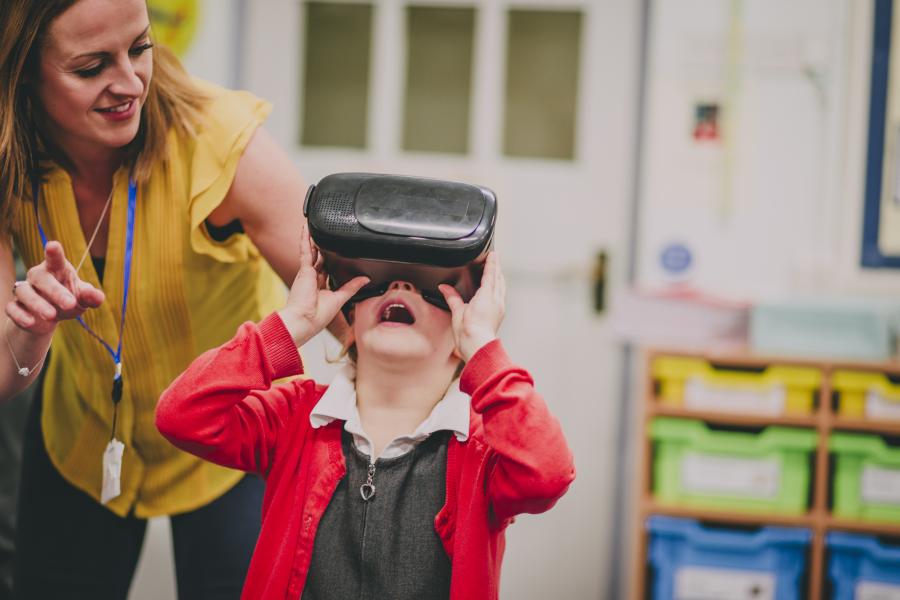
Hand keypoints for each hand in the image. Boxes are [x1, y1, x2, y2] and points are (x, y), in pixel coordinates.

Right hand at [5, 241, 104, 335]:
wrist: (49, 319)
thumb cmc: (68, 301)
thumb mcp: (83, 299)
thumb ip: (91, 297)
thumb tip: (98, 296)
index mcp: (56, 269)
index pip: (54, 258)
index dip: (53, 252)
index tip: (53, 245)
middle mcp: (38, 277)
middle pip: (41, 278)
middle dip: (55, 291)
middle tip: (70, 304)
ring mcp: (25, 291)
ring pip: (24, 292)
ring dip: (38, 304)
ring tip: (52, 316)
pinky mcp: (15, 306)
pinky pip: (12, 308)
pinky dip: (21, 315)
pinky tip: (31, 322)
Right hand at [278, 223, 368, 346]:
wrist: (304, 320)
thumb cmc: (317, 316)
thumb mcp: (340, 299)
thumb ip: (352, 287)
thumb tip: (365, 280)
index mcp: (320, 287)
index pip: (326, 270)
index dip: (331, 261)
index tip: (336, 253)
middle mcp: (312, 279)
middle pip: (318, 258)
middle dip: (321, 247)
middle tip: (325, 234)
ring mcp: (307, 274)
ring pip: (311, 252)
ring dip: (312, 239)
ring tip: (314, 225)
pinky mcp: (304, 271)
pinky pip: (305, 251)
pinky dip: (304, 240)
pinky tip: (306, 229)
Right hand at [439, 252, 504, 361]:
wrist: (478, 346)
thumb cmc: (469, 332)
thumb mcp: (458, 311)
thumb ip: (452, 297)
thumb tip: (444, 288)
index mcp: (486, 296)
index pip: (490, 274)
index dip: (491, 263)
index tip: (493, 254)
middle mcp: (496, 300)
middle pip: (499, 279)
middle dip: (497, 268)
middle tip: (496, 259)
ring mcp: (499, 307)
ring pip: (502, 287)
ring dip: (500, 278)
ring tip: (497, 271)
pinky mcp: (500, 314)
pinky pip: (502, 296)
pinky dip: (500, 288)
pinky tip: (497, 290)